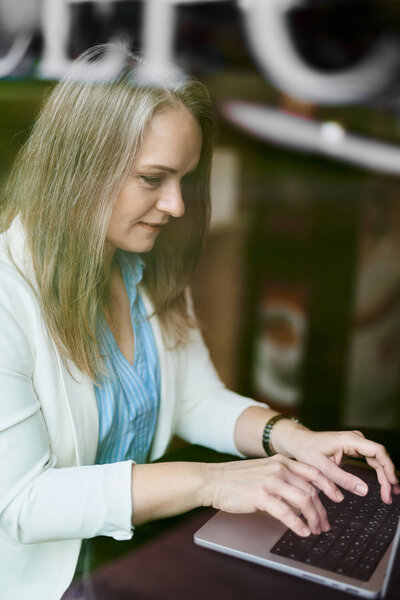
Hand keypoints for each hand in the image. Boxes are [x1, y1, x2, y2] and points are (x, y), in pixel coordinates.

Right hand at [202, 454, 344, 536]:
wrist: (213, 480)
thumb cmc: (236, 479)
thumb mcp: (264, 471)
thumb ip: (283, 478)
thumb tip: (301, 494)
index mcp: (281, 461)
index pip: (314, 471)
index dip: (329, 486)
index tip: (339, 498)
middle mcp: (279, 468)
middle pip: (311, 490)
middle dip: (322, 510)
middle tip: (325, 524)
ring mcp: (270, 480)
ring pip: (303, 501)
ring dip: (313, 519)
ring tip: (315, 530)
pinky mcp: (261, 495)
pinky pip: (286, 513)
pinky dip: (298, 525)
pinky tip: (302, 532)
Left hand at [274, 425, 399, 503]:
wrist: (298, 442)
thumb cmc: (307, 450)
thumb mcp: (323, 468)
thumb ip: (343, 480)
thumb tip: (364, 491)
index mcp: (349, 440)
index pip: (378, 451)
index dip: (388, 468)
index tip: (391, 484)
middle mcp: (355, 439)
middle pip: (380, 457)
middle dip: (387, 476)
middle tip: (389, 496)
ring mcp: (355, 443)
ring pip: (377, 459)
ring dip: (384, 476)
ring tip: (389, 493)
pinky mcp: (353, 448)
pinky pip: (371, 460)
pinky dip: (377, 472)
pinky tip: (382, 484)